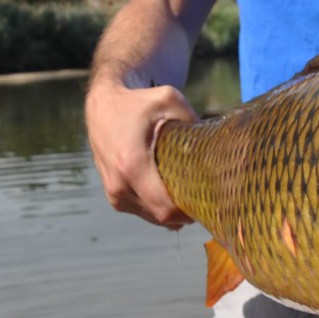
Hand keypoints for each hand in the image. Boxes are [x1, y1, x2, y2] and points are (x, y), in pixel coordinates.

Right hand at [85, 76, 196, 227]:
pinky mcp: (113, 196)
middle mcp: (119, 185)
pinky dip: (158, 208)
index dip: (190, 211)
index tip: (210, 201)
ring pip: (151, 217)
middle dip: (185, 213)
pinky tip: (173, 195)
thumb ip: (193, 121)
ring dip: (172, 212)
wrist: (102, 106)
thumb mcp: (169, 100)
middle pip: (161, 217)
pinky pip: (141, 211)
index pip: (165, 207)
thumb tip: (216, 141)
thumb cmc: (137, 103)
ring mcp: (114, 193)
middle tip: (206, 199)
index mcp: (132, 165)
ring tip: (191, 196)